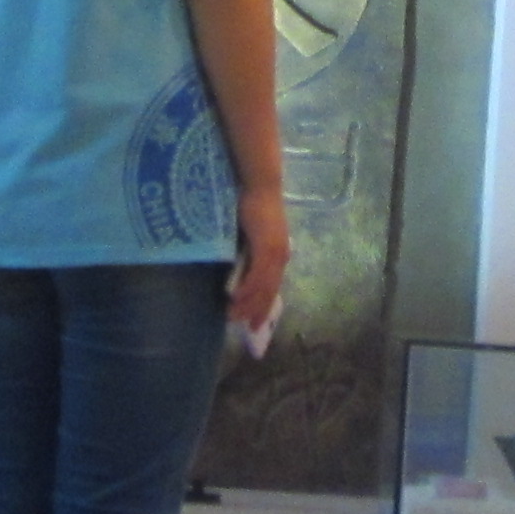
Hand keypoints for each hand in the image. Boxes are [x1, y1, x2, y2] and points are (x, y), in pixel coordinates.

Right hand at [228, 193, 287, 336]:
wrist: (259, 184)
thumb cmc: (252, 204)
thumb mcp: (250, 233)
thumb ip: (247, 249)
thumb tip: (236, 264)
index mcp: (277, 253)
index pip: (272, 285)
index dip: (264, 304)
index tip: (255, 320)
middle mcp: (280, 256)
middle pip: (270, 291)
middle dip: (259, 312)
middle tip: (247, 328)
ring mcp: (274, 253)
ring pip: (263, 287)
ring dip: (249, 305)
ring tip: (235, 318)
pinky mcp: (266, 248)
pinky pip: (257, 275)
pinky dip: (247, 290)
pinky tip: (236, 300)